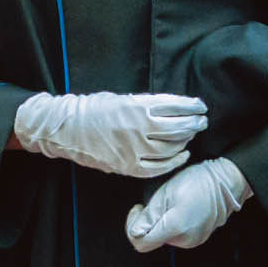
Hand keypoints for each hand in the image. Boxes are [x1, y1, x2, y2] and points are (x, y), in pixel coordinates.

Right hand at [14, 92, 206, 178]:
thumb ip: (145, 104)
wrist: (65, 128)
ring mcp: (133, 149)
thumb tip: (173, 110)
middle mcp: (138, 128)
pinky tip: (182, 155)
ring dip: (185, 141)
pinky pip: (157, 167)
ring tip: (191, 136)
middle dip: (194, 124)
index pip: (174, 106)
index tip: (200, 106)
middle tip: (201, 121)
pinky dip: (173, 162)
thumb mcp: (121, 98)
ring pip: (170, 148)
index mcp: (136, 106)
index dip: (191, 106)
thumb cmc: (92, 109)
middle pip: (177, 128)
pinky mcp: (127, 166)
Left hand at [126, 158, 251, 251]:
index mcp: (175, 228)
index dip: (133, 227)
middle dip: (149, 222)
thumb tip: (134, 232)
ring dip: (162, 222)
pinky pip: (177, 235)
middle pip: (153, 240)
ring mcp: (193, 240)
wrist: (224, 181)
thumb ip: (149, 216)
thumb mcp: (166, 193)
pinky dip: (173, 224)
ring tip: (171, 203)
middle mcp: (185, 240)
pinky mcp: (198, 238)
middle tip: (156, 201)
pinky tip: (180, 209)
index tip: (138, 209)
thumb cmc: (197, 182)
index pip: (141, 243)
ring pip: (164, 237)